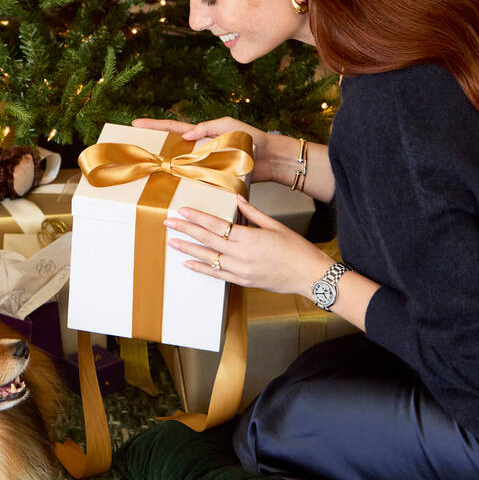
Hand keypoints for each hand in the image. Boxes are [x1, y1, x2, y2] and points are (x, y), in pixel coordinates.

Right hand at [132, 117, 287, 184]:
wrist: (270, 160)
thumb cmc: (253, 139)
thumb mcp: (230, 126)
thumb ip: (209, 128)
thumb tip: (187, 135)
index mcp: (201, 135)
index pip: (173, 129)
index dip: (154, 126)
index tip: (135, 125)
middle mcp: (198, 151)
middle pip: (169, 150)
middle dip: (152, 150)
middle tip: (133, 152)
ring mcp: (203, 166)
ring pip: (178, 169)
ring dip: (163, 172)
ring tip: (145, 174)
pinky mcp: (211, 180)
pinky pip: (192, 184)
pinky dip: (181, 187)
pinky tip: (170, 192)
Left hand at [164, 194, 333, 296]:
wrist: (309, 276)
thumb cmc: (297, 250)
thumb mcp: (275, 226)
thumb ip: (252, 213)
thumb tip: (236, 197)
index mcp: (250, 238)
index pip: (217, 225)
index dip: (197, 218)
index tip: (182, 211)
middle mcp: (241, 255)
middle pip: (207, 239)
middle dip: (186, 230)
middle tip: (168, 222)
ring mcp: (241, 270)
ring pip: (208, 258)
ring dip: (188, 249)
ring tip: (172, 242)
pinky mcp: (243, 281)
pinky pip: (217, 275)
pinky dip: (201, 268)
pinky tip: (188, 263)